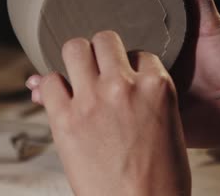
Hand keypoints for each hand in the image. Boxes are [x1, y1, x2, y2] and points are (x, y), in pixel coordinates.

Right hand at [28, 0, 219, 151]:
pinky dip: (95, 117)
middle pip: (103, 67)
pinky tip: (70, 111)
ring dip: (75, 90)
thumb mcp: (210, 27)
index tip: (66, 26)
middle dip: (75, 63)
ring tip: (41, 84)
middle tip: (47, 55)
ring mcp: (144, 100)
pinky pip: (119, 120)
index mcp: (154, 53)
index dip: (94, 38)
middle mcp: (144, 75)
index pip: (116, 42)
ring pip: (103, 94)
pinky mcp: (149, 123)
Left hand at [29, 31, 190, 195]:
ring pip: (75, 48)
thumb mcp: (170, 128)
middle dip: (102, 52)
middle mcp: (124, 86)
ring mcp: (93, 100)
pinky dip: (51, 86)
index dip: (130, 66)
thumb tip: (125, 83)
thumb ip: (148, 98)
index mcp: (157, 87)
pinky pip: (48, 81)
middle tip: (99, 68)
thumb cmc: (161, 178)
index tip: (125, 78)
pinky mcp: (65, 119)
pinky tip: (60, 97)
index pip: (140, 54)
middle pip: (105, 40)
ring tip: (77, 75)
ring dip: (76, 59)